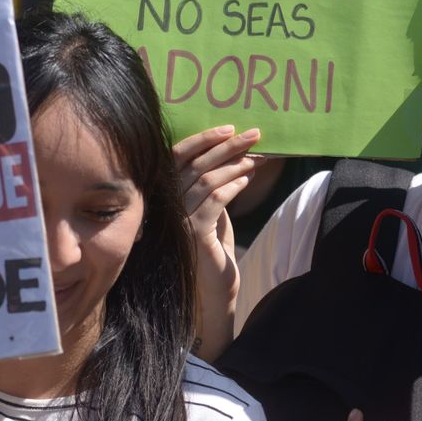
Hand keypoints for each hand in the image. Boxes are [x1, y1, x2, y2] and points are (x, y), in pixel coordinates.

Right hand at [174, 125, 259, 359]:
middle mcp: (166, 206)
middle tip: (253, 134)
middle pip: (194, 164)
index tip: (229, 128)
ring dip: (233, 165)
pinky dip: (231, 187)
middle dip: (226, 146)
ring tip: (255, 159)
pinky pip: (214, 203)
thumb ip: (212, 187)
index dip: (202, 139)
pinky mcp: (194, 236)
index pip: (177, 157)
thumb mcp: (212, 212)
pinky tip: (246, 180)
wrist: (214, 293)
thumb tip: (234, 153)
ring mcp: (178, 222)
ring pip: (205, 181)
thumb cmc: (214, 250)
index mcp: (167, 196)